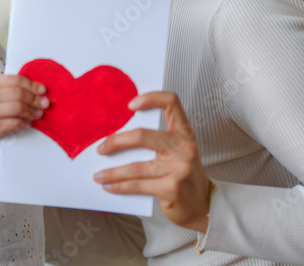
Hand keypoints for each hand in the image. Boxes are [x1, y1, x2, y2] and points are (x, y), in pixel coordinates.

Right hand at [0, 75, 47, 145]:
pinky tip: (27, 121)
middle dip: (35, 99)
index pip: (16, 80)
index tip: (42, 90)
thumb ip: (14, 88)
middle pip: (19, 94)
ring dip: (32, 111)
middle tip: (43, 103)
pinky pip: (16, 122)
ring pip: (19, 108)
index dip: (32, 85)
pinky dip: (24, 122)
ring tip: (37, 114)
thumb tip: (38, 91)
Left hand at [93, 91, 211, 232]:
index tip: (130, 104)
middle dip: (116, 142)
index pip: (171, 102)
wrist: (205, 205)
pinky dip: (119, 186)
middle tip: (101, 148)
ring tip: (98, 175)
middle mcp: (185, 147)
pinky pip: (137, 185)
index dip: (150, 98)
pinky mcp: (172, 189)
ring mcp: (180, 168)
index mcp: (185, 132)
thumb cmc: (185, 174)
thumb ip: (159, 139)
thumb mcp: (179, 151)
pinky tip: (109, 186)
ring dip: (112, 172)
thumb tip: (118, 134)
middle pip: (142, 136)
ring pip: (135, 167)